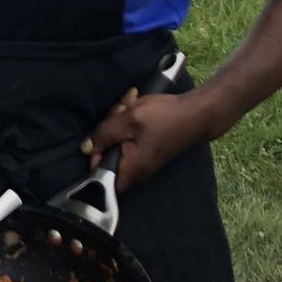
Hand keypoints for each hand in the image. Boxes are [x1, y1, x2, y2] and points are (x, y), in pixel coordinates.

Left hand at [83, 87, 218, 187]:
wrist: (196, 113)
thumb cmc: (163, 117)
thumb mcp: (127, 120)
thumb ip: (104, 135)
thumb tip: (85, 149)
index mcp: (131, 168)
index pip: (102, 177)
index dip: (95, 157)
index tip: (99, 137)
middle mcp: (137, 169)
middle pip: (109, 155)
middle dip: (109, 131)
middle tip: (119, 112)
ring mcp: (143, 158)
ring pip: (118, 142)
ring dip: (119, 121)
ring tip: (130, 105)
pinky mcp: (147, 148)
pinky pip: (130, 138)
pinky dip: (129, 122)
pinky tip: (135, 106)